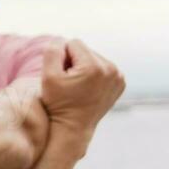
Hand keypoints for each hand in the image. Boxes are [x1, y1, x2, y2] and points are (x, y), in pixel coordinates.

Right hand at [39, 40, 125, 154]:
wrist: (73, 128)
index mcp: (94, 67)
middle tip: (68, 83)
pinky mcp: (120, 82)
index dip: (61, 57)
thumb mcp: (48, 76)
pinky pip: (103, 67)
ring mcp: (118, 77)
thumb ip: (52, 51)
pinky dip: (93, 74)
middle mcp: (111, 70)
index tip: (60, 76)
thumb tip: (61, 40)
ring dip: (83, 67)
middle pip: (85, 50)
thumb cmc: (57, 103)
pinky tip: (86, 88)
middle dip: (73, 62)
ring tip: (76, 86)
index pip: (73, 43)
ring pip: (93, 58)